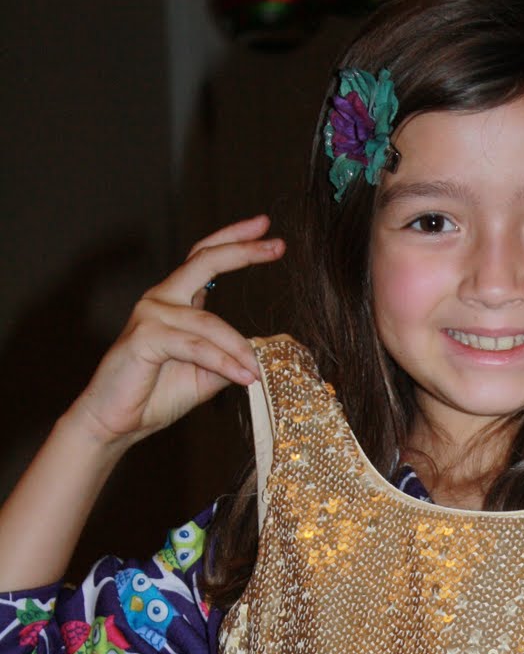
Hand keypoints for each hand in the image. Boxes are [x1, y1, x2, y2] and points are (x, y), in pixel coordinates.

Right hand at [68, 216, 283, 449]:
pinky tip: (243, 376)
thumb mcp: (205, 374)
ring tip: (257, 372)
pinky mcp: (145, 336)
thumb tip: (262, 353)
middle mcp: (162, 299)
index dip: (235, 241)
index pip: (205, 259)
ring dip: (240, 349)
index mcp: (176, 301)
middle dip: (243, 250)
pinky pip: (196, 346)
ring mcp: (151, 314)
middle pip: (204, 260)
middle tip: (276, 244)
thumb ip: (229, 357)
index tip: (267, 231)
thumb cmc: (155, 395)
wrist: (116, 423)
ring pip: (210, 323)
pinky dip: (224, 362)